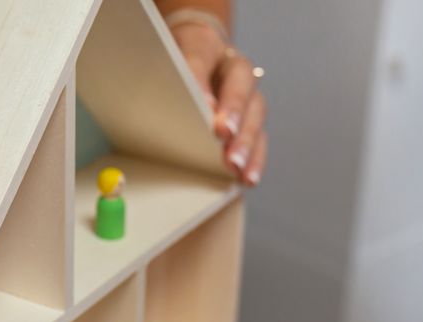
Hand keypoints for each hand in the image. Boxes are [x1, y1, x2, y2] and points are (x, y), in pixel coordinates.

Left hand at [171, 22, 267, 185]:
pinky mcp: (250, 118)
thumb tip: (175, 106)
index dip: (200, 80)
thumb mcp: (164, 62)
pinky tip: (247, 177)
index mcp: (205, 42)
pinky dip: (254, 158)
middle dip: (233, 112)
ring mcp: (246, 92)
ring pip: (255, 113)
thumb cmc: (173, 61)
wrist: (192, 55)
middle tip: (223, 134)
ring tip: (235, 165)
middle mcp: (233, 66)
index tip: (203, 104)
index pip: (200, 56)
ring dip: (246, 141)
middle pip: (239, 86)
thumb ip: (166, 77)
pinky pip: (258, 137)